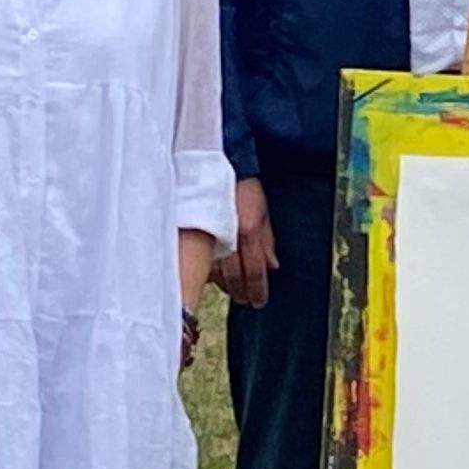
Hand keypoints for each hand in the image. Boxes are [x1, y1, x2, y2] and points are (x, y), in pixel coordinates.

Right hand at [215, 177, 276, 308]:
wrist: (220, 166)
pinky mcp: (196, 235)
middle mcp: (228, 238)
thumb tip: (273, 265)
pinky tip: (214, 277)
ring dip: (225, 285)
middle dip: (241, 291)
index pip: (254, 271)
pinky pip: (202, 262)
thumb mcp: (264, 212)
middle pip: (234, 277)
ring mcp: (210, 238)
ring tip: (232, 291)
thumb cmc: (244, 187)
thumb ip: (268, 240)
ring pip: (216, 273)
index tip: (259, 301)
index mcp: (248, 233)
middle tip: (245, 300)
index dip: (257, 290)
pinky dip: (210, 272)